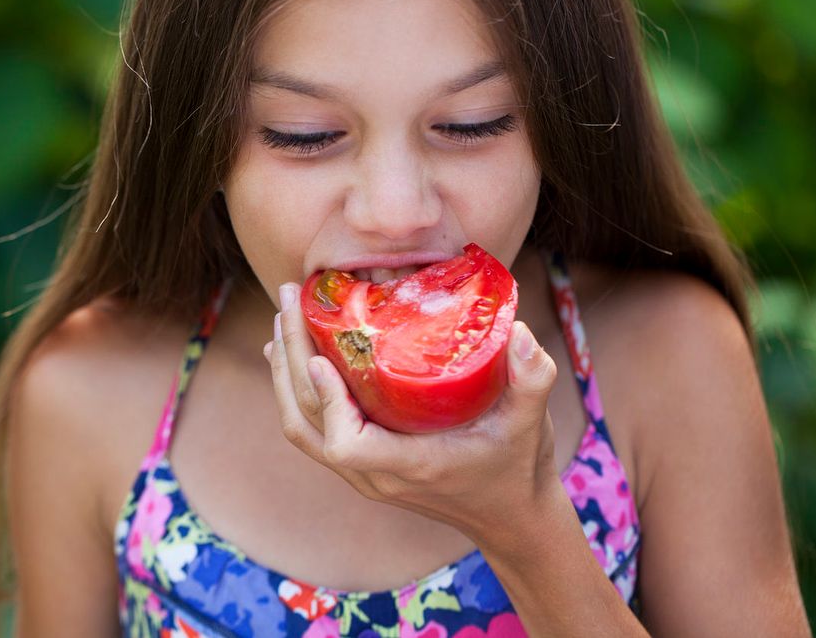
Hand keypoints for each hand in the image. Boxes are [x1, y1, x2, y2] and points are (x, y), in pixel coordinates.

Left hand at [264, 282, 561, 543]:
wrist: (509, 516)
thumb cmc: (517, 466)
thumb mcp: (531, 422)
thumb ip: (533, 379)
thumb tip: (521, 332)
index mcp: (411, 465)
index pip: (347, 445)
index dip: (328, 402)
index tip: (320, 357)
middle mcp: (374, 474)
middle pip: (309, 422)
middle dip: (291, 358)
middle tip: (288, 300)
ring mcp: (361, 472)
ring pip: (300, 427)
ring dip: (283, 372)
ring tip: (282, 319)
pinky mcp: (358, 464)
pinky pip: (311, 429)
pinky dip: (293, 390)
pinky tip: (293, 354)